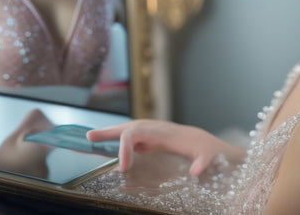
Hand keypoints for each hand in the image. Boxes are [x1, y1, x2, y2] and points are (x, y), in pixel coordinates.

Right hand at [87, 119, 244, 175]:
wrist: (210, 143)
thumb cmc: (209, 149)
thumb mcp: (210, 156)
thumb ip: (203, 162)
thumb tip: (194, 172)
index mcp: (165, 132)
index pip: (137, 133)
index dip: (126, 148)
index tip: (122, 168)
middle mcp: (157, 129)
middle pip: (129, 127)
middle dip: (109, 132)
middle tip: (89, 138)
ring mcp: (153, 134)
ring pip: (128, 131)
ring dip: (110, 134)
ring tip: (90, 137)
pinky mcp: (152, 141)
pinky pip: (132, 139)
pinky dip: (119, 141)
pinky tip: (110, 148)